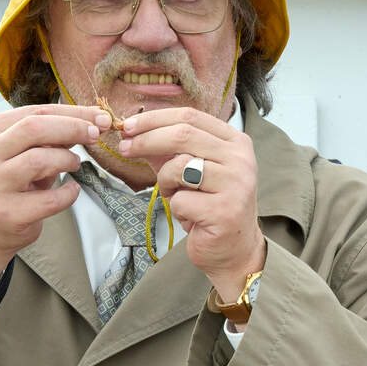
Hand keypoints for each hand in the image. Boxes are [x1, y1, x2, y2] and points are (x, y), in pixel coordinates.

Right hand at [0, 104, 112, 293]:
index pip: (36, 111)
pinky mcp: (8, 213)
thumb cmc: (12, 182)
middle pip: (34, 128)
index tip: (99, 117)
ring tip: (74, 164)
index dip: (72, 112)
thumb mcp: (25, 152)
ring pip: (39, 160)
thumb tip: (90, 121)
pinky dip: (68, 193)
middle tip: (94, 135)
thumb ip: (50, 136)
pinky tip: (71, 190)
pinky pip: (49, 199)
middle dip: (72, 128)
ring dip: (67, 160)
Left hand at [118, 107, 266, 299]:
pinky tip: (188, 215)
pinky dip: (175, 207)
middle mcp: (241, 159)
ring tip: (172, 193)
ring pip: (178, 167)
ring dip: (163, 181)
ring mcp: (235, 185)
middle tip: (125, 148)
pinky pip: (180, 200)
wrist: (235, 249)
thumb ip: (170, 150)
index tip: (129, 126)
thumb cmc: (212, 206)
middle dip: (146, 140)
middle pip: (182, 134)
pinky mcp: (224, 211)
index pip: (191, 116)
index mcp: (235, 143)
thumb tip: (133, 132)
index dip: (155, 118)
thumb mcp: (193, 171)